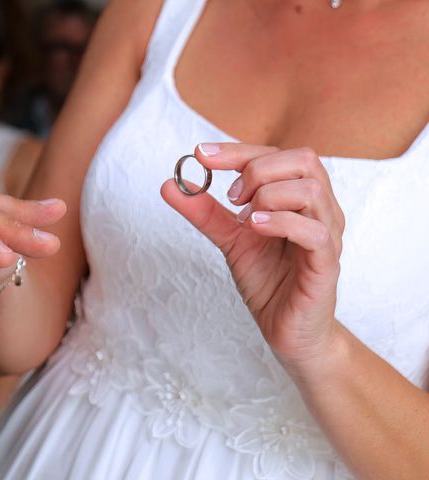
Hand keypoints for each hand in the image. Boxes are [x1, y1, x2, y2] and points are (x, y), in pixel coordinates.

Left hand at [162, 144, 344, 376]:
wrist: (286, 331)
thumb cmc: (267, 281)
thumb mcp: (230, 239)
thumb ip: (204, 212)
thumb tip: (168, 185)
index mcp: (297, 198)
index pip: (276, 155)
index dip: (237, 151)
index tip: (201, 154)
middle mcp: (319, 210)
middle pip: (302, 160)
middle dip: (257, 170)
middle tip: (231, 197)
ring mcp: (327, 235)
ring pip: (311, 190)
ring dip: (269, 195)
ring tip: (244, 218)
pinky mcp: (326, 264)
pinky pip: (315, 232)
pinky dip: (280, 222)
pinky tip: (254, 228)